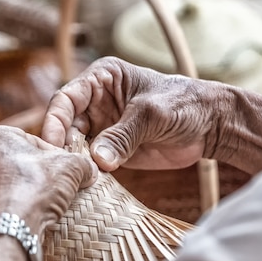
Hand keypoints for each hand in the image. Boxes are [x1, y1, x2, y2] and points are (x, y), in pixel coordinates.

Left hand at [0, 126, 96, 237]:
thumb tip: (89, 171)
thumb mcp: (70, 166)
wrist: (9, 229)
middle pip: (16, 163)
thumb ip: (82, 162)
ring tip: (39, 206)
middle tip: (55, 189)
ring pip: (4, 186)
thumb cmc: (35, 188)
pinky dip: (5, 214)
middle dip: (35, 174)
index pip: (32, 140)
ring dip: (21, 194)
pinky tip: (18, 221)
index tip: (65, 171)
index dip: (54, 155)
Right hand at [41, 56, 225, 171]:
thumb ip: (123, 136)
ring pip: (72, 144)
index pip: (66, 98)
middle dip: (60, 144)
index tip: (51, 144)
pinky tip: (84, 181)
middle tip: (61, 166)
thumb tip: (96, 160)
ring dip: (71, 160)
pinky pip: (88, 161)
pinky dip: (85, 171)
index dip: (54, 120)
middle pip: (64, 124)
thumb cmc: (184, 105)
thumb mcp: (152, 114)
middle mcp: (94, 101)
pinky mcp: (108, 149)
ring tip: (74, 176)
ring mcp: (100, 126)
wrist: (210, 126)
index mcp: (101, 79)